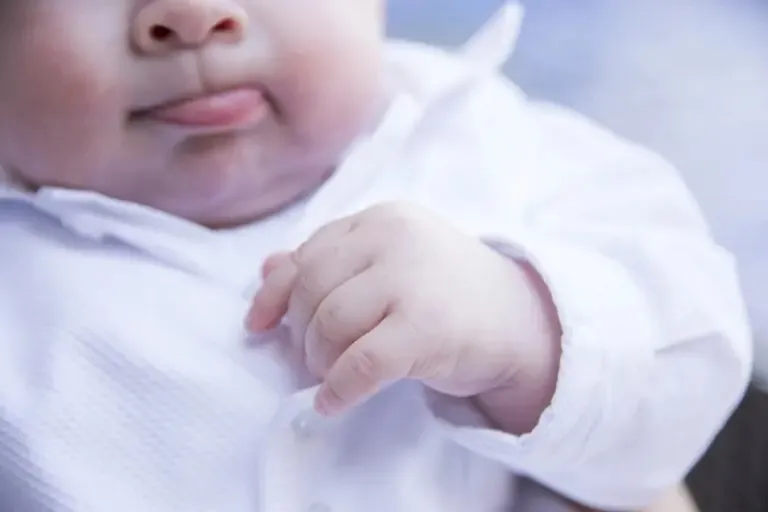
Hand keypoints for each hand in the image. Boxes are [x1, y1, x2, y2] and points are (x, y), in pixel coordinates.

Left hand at [247, 202, 559, 430]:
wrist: (521, 322)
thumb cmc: (447, 293)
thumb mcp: (389, 264)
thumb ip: (332, 261)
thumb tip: (266, 267)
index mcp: (382, 219)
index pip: (308, 253)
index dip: (275, 294)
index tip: (259, 325)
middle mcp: (395, 238)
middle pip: (312, 289)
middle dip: (300, 332)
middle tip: (314, 358)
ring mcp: (413, 279)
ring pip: (329, 325)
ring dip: (318, 361)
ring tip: (331, 375)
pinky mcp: (427, 327)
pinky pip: (360, 364)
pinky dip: (337, 389)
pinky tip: (331, 402)